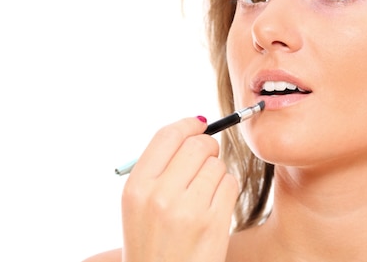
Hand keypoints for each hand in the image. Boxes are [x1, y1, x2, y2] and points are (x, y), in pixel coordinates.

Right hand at [121, 117, 238, 261]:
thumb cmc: (154, 242)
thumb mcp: (139, 206)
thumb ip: (159, 168)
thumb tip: (194, 130)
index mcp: (136, 187)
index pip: (167, 136)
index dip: (188, 124)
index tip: (200, 124)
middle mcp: (159, 196)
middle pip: (197, 145)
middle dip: (208, 147)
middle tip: (208, 158)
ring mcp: (187, 210)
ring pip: (217, 165)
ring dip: (217, 174)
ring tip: (204, 195)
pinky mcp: (213, 223)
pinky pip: (230, 184)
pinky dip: (227, 191)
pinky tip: (214, 208)